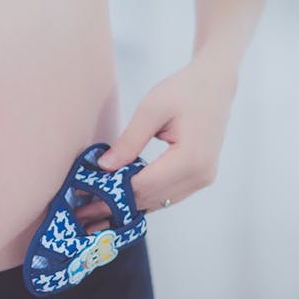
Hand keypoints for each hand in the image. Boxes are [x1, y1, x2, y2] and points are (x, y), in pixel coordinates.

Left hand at [75, 60, 237, 232]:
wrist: (216, 83)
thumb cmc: (184, 90)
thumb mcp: (151, 109)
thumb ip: (129, 141)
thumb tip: (104, 168)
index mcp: (190, 158)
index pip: (143, 186)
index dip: (111, 197)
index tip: (82, 203)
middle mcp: (200, 175)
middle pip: (149, 199)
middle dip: (114, 207)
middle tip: (81, 214)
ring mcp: (203, 179)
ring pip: (158, 201)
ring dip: (127, 207)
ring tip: (94, 212)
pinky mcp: (200, 177)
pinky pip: (167, 195)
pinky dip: (142, 198)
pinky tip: (119, 201)